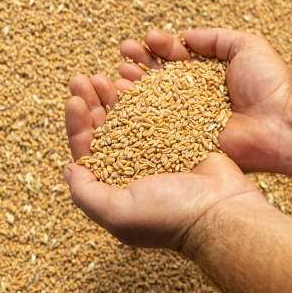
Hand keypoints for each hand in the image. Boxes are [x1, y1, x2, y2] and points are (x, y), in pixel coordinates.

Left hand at [63, 74, 263, 249]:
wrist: (222, 210)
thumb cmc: (171, 216)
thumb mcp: (118, 213)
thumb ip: (86, 194)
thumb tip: (69, 168)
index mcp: (115, 188)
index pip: (87, 151)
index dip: (77, 124)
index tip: (74, 100)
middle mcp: (133, 169)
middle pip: (105, 130)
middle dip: (92, 103)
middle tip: (84, 79)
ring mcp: (157, 152)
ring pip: (129, 117)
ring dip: (115, 96)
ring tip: (108, 75)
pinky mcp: (180, 138)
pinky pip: (157, 112)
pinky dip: (144, 96)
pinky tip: (136, 81)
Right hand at [118, 28, 291, 174]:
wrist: (281, 122)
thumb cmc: (269, 83)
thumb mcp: (246, 45)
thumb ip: (215, 38)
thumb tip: (185, 34)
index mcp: (210, 76)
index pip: (180, 58)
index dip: (162, 47)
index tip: (148, 38)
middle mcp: (197, 98)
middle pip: (162, 77)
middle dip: (142, 62)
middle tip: (125, 50)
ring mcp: (190, 120)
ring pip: (156, 100)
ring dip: (135, 84)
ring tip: (119, 70)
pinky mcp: (186, 140)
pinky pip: (158, 126)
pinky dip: (139, 113)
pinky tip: (124, 98)